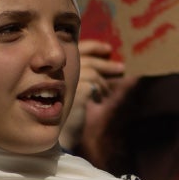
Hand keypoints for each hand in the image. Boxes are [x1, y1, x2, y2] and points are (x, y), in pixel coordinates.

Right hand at [62, 39, 126, 154]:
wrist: (60, 132)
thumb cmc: (66, 111)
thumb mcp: (74, 87)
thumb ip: (84, 74)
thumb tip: (110, 64)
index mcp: (57, 66)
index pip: (78, 48)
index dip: (94, 47)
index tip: (108, 49)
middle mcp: (58, 70)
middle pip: (88, 60)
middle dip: (106, 63)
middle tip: (121, 68)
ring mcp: (65, 79)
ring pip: (93, 73)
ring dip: (104, 82)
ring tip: (109, 92)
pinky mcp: (76, 89)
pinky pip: (95, 85)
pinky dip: (100, 91)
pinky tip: (100, 99)